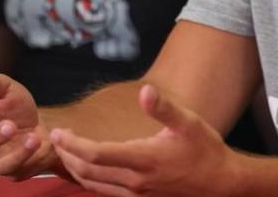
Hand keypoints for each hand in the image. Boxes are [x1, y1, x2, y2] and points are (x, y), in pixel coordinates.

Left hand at [50, 84, 241, 195]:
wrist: (221, 184)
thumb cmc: (206, 150)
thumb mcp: (189, 123)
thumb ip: (164, 108)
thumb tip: (145, 91)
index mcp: (144, 159)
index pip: (96, 154)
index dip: (72, 143)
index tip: (58, 131)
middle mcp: (136, 182)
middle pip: (87, 171)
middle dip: (67, 154)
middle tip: (55, 138)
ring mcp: (137, 195)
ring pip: (93, 185)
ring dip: (74, 169)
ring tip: (64, 151)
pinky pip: (105, 193)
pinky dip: (89, 181)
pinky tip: (86, 170)